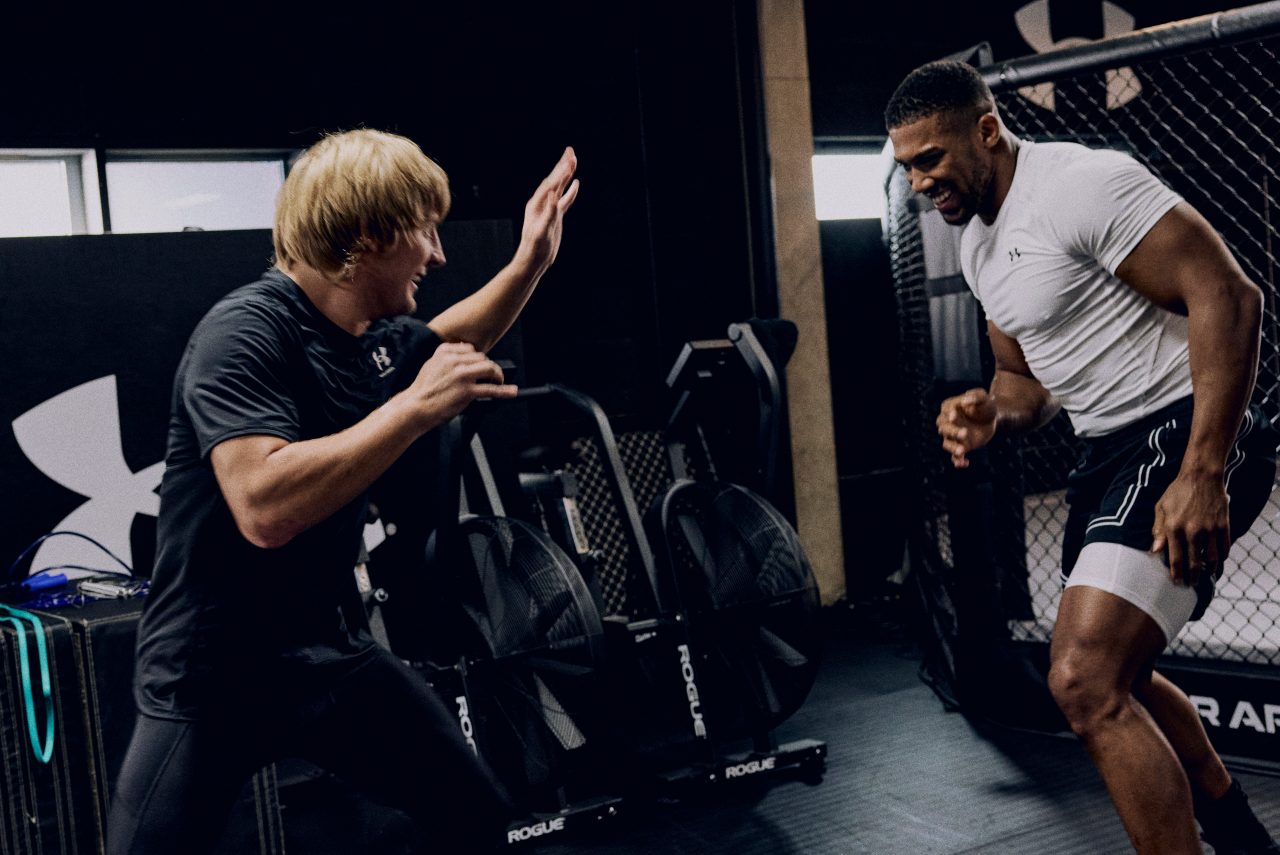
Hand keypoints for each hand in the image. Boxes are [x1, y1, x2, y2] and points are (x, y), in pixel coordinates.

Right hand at [405, 342, 517, 427]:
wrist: (414, 408)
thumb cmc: (421, 391)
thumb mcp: (430, 365)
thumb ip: (446, 359)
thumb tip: (462, 356)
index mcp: (444, 353)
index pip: (469, 349)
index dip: (477, 358)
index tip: (480, 365)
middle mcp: (454, 361)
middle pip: (482, 358)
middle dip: (488, 367)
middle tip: (490, 376)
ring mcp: (462, 375)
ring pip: (489, 368)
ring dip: (497, 374)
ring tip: (499, 381)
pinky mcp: (467, 391)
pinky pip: (491, 389)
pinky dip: (504, 390)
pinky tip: (510, 391)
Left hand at [517, 147, 579, 272]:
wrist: (533, 260)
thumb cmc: (535, 248)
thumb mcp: (541, 231)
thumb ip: (548, 213)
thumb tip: (553, 196)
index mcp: (537, 204)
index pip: (551, 184)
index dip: (561, 172)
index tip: (570, 160)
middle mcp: (542, 203)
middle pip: (554, 180)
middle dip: (562, 166)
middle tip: (571, 150)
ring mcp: (549, 209)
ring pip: (560, 187)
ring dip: (566, 174)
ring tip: (573, 160)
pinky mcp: (555, 216)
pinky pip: (564, 199)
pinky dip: (570, 191)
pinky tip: (576, 183)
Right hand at [936, 388, 997, 467]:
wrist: (993, 419)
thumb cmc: (985, 405)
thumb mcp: (984, 397)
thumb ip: (976, 396)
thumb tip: (965, 400)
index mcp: (949, 408)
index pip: (946, 411)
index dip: (949, 414)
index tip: (955, 416)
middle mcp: (947, 423)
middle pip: (944, 428)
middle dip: (953, 432)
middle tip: (965, 433)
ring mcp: (953, 436)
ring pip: (947, 444)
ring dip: (953, 448)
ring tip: (962, 451)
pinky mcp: (960, 446)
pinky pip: (955, 457)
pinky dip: (958, 461)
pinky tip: (965, 463)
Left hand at [1151, 471, 1229, 585]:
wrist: (1201, 476)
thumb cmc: (1177, 492)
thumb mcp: (1161, 508)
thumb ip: (1158, 530)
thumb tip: (1154, 551)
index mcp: (1174, 528)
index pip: (1175, 559)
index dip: (1176, 574)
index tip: (1177, 583)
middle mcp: (1192, 531)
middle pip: (1194, 563)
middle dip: (1192, 577)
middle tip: (1191, 584)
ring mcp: (1210, 529)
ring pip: (1212, 559)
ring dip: (1209, 570)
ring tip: (1205, 576)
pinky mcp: (1223, 525)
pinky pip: (1225, 548)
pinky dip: (1222, 557)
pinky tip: (1218, 561)